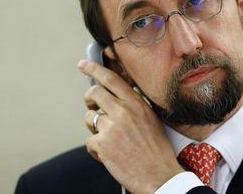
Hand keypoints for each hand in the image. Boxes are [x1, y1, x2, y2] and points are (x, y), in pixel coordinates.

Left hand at [78, 59, 183, 193]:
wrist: (159, 176)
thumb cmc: (156, 150)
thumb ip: (132, 105)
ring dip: (94, 127)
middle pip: (94, 92)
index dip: (94, 69)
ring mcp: (112, 127)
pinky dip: (96, 149)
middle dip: (89, 99)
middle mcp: (123, 111)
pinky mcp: (103, 144)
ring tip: (108, 138)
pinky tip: (109, 155)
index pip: (111, 78)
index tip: (83, 65)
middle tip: (93, 106)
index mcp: (136, 103)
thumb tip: (114, 97)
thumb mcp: (150, 119)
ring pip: (89, 117)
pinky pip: (89, 140)